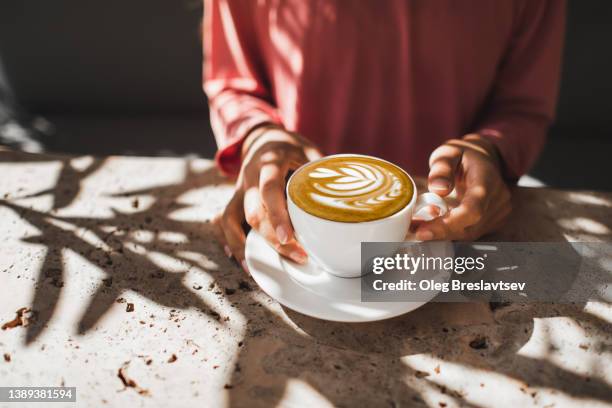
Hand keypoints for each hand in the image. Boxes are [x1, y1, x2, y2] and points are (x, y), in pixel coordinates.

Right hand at [213, 125, 321, 271]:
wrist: (264, 137)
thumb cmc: (291, 147)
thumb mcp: (310, 151)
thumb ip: (323, 173)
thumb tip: (345, 199)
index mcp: (270, 161)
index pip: (270, 190)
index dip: (278, 216)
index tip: (289, 238)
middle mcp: (249, 175)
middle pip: (253, 212)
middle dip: (272, 239)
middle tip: (299, 256)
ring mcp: (239, 188)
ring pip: (232, 219)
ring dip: (248, 245)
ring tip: (263, 266)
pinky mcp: (235, 198)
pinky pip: (225, 220)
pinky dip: (231, 241)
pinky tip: (242, 259)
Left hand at [415, 134, 511, 240]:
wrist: (485, 161)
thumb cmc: (463, 155)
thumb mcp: (449, 153)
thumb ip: (442, 168)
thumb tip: (438, 189)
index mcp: (487, 180)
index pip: (472, 210)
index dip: (448, 224)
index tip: (422, 231)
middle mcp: (498, 199)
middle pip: (468, 227)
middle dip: (438, 232)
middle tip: (412, 230)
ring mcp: (499, 212)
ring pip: (468, 234)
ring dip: (442, 234)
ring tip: (419, 226)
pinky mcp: (494, 222)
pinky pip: (470, 232)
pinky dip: (450, 233)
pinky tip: (433, 226)